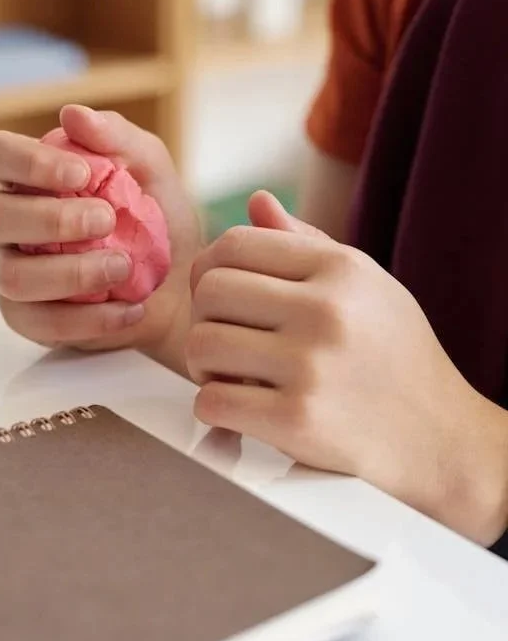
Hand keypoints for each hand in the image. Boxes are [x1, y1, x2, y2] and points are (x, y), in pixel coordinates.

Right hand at [0, 106, 198, 367]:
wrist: (181, 288)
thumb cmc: (157, 223)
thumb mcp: (152, 172)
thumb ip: (118, 138)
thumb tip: (73, 114)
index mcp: (28, 179)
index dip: (27, 162)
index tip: (82, 174)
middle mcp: (9, 225)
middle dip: (51, 219)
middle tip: (108, 221)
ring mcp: (12, 273)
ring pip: (13, 276)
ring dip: (70, 272)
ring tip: (122, 268)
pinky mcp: (30, 320)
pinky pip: (41, 323)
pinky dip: (90, 319)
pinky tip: (130, 309)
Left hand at [188, 191, 507, 545]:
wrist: (438, 438)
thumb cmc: (394, 357)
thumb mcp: (366, 286)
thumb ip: (307, 243)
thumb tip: (256, 203)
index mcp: (340, 269)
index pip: (235, 244)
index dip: (211, 270)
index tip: (220, 299)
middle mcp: (325, 311)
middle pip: (210, 291)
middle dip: (204, 319)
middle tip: (223, 342)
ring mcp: (310, 366)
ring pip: (201, 345)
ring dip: (203, 367)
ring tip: (230, 376)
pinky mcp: (297, 421)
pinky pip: (211, 402)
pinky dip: (213, 410)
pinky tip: (239, 411)